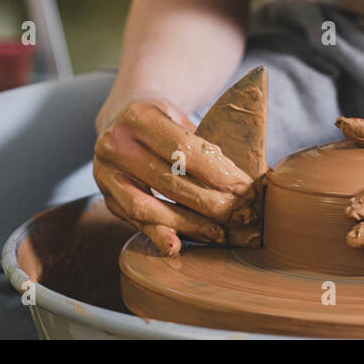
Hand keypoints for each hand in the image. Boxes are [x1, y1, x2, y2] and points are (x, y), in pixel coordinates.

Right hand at [93, 99, 258, 255]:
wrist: (122, 118)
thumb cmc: (165, 121)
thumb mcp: (182, 118)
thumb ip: (208, 145)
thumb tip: (258, 176)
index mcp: (138, 116)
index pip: (185, 151)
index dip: (219, 174)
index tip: (247, 190)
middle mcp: (115, 144)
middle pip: (170, 181)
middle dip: (211, 202)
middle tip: (242, 215)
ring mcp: (105, 173)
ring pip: (149, 207)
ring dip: (189, 224)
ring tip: (220, 234)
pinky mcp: (106, 197)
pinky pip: (134, 220)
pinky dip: (158, 234)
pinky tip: (177, 247)